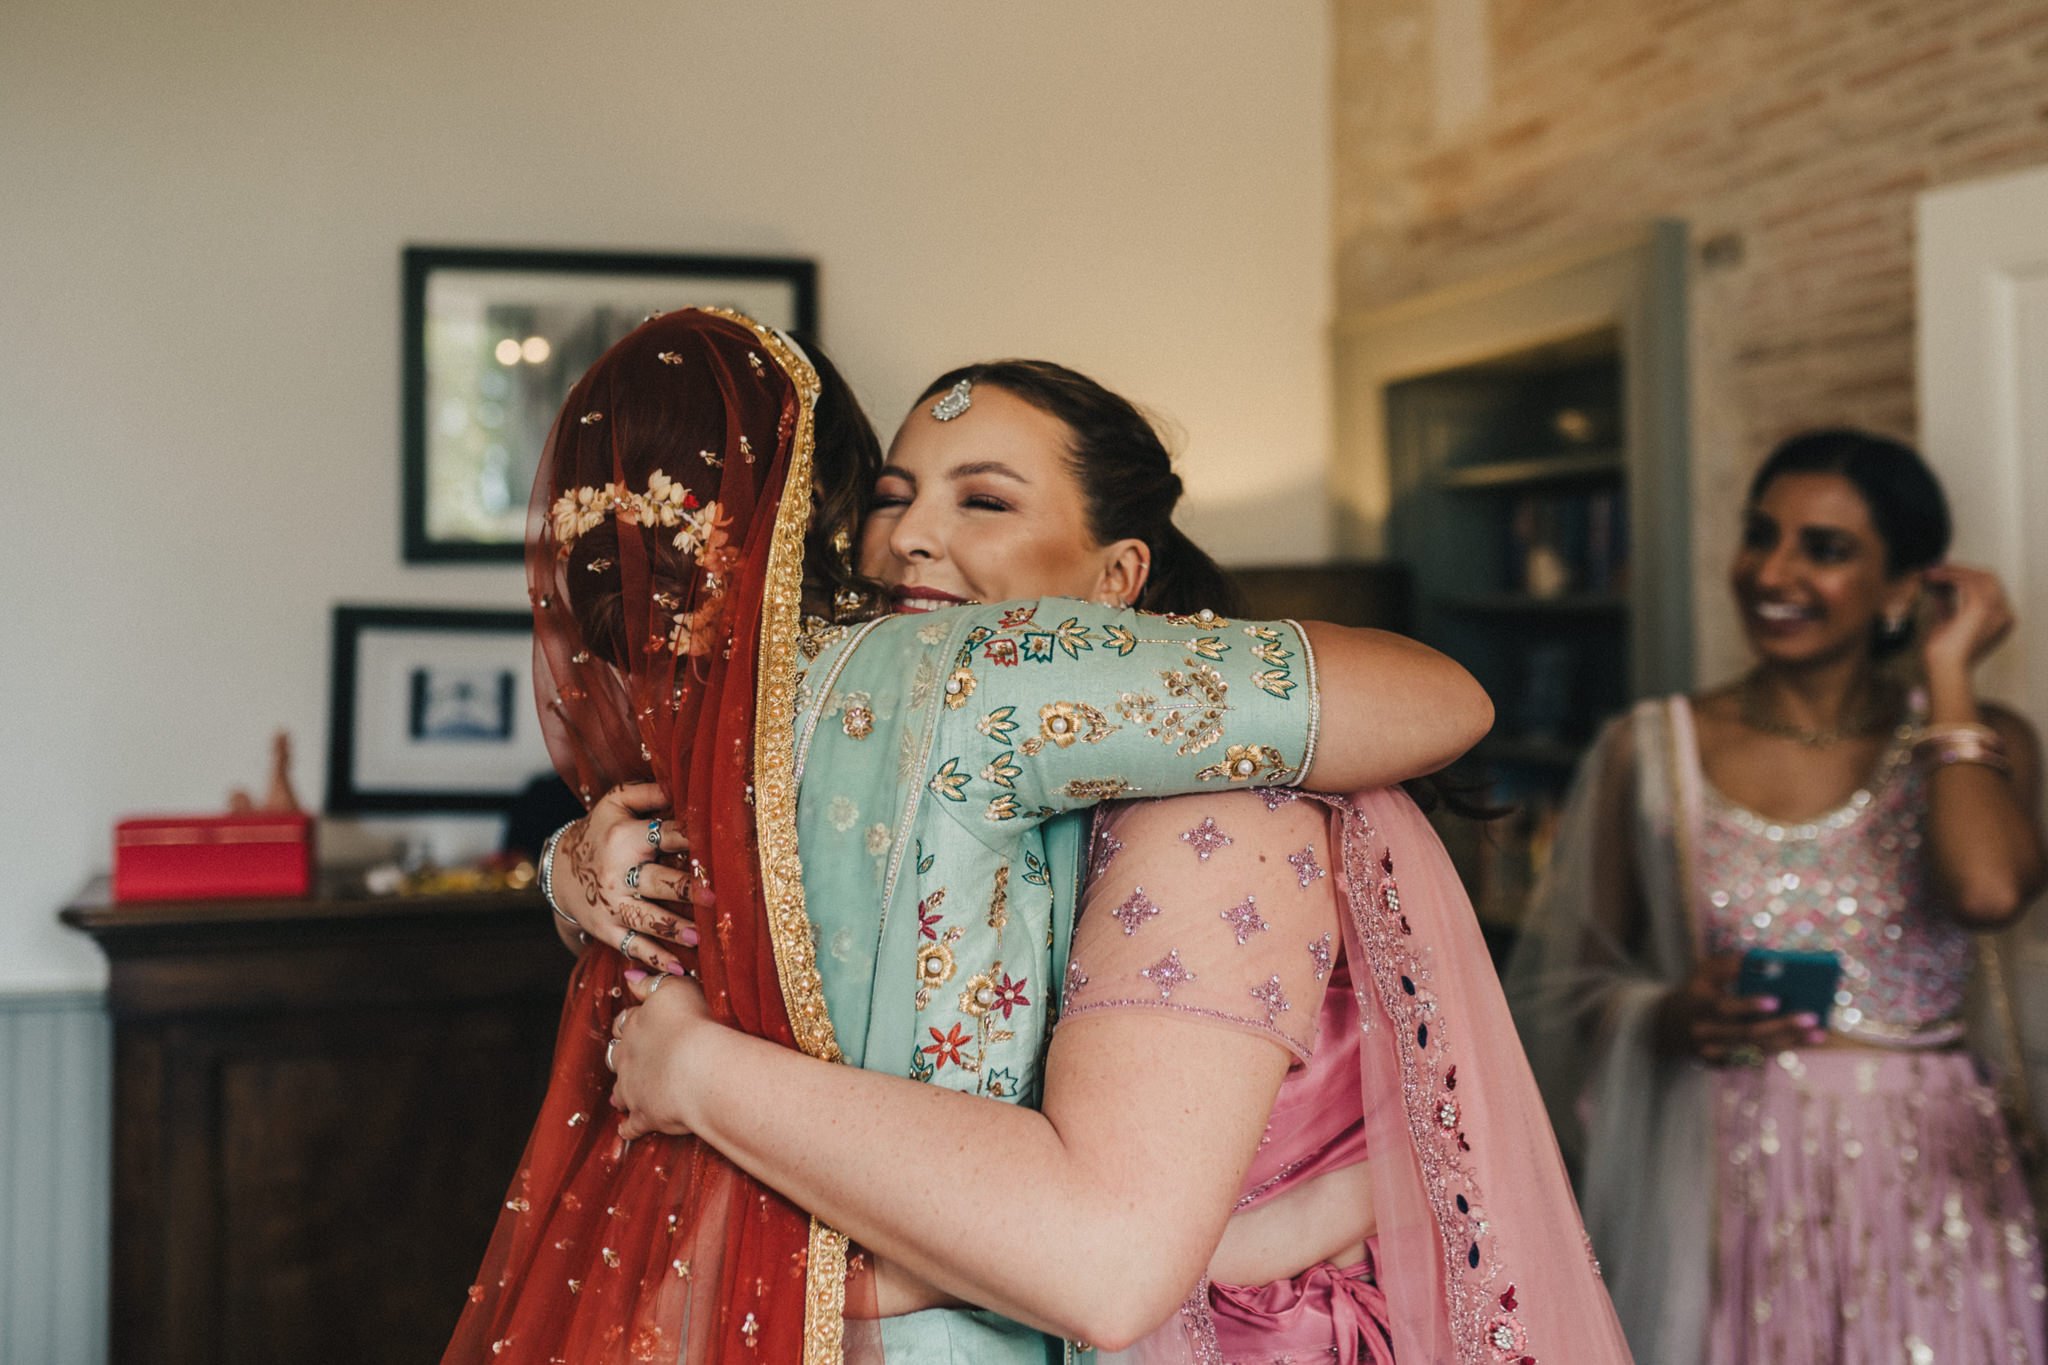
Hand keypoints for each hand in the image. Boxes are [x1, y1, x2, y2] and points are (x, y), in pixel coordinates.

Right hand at [555, 782, 704, 975]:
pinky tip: (679, 968)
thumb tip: (679, 786)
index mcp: (624, 837)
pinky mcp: (606, 930)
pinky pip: (632, 946)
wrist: (559, 869)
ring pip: (645, 919)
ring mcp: (611, 905)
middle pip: (656, 882)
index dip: (692, 839)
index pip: (666, 836)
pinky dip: (655, 958)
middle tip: (714, 896)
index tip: (719, 846)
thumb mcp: (614, 803)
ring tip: (700, 936)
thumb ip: (646, 793)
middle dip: (685, 890)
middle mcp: (617, 873)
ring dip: (673, 929)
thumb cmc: (600, 831)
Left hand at [610, 967, 715, 1138]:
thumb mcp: (676, 989)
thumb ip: (651, 982)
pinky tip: (628, 1131)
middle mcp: (629, 1055)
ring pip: (620, 1091)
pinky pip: (632, 1126)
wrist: (702, 1067)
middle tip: (628, 1061)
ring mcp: (634, 1087)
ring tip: (621, 1098)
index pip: (627, 1021)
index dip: (631, 1023)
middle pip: (617, 1056)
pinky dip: (629, 1128)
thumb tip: (628, 977)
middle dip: (622, 1058)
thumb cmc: (697, 1023)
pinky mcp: (645, 1115)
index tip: (634, 1024)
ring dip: (621, 1093)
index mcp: (638, 1024)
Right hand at [1652, 954, 1824, 1063]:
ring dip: (1789, 1041)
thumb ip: (1732, 964)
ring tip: (1817, 1032)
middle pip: (1746, 1032)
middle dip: (1781, 1025)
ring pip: (1756, 1049)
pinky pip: (1755, 1059)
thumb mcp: (1706, 971)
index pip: (1724, 1007)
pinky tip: (1803, 1041)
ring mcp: (1711, 1052)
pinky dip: (1781, 1049)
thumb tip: (1769, 963)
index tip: (1776, 1000)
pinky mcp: (1721, 1065)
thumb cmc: (1698, 990)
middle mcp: (1703, 1031)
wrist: (1669, 1026)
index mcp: (1698, 1003)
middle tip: (1811, 1017)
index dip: (1749, 1004)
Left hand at [1920, 563, 2014, 677]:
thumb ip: (1947, 603)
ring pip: (1980, 576)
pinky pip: (1968, 581)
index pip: (1990, 588)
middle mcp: (2005, 614)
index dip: (1968, 576)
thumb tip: (1940, 586)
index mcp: (2001, 620)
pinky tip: (1935, 577)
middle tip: (1938, 568)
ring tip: (1932, 572)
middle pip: (1989, 579)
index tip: (1946, 572)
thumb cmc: (1944, 653)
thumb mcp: (1948, 621)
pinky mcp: (1983, 607)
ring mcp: (1997, 610)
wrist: (1945, 667)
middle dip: (1963, 570)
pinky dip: (1951, 575)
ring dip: (1954, 571)